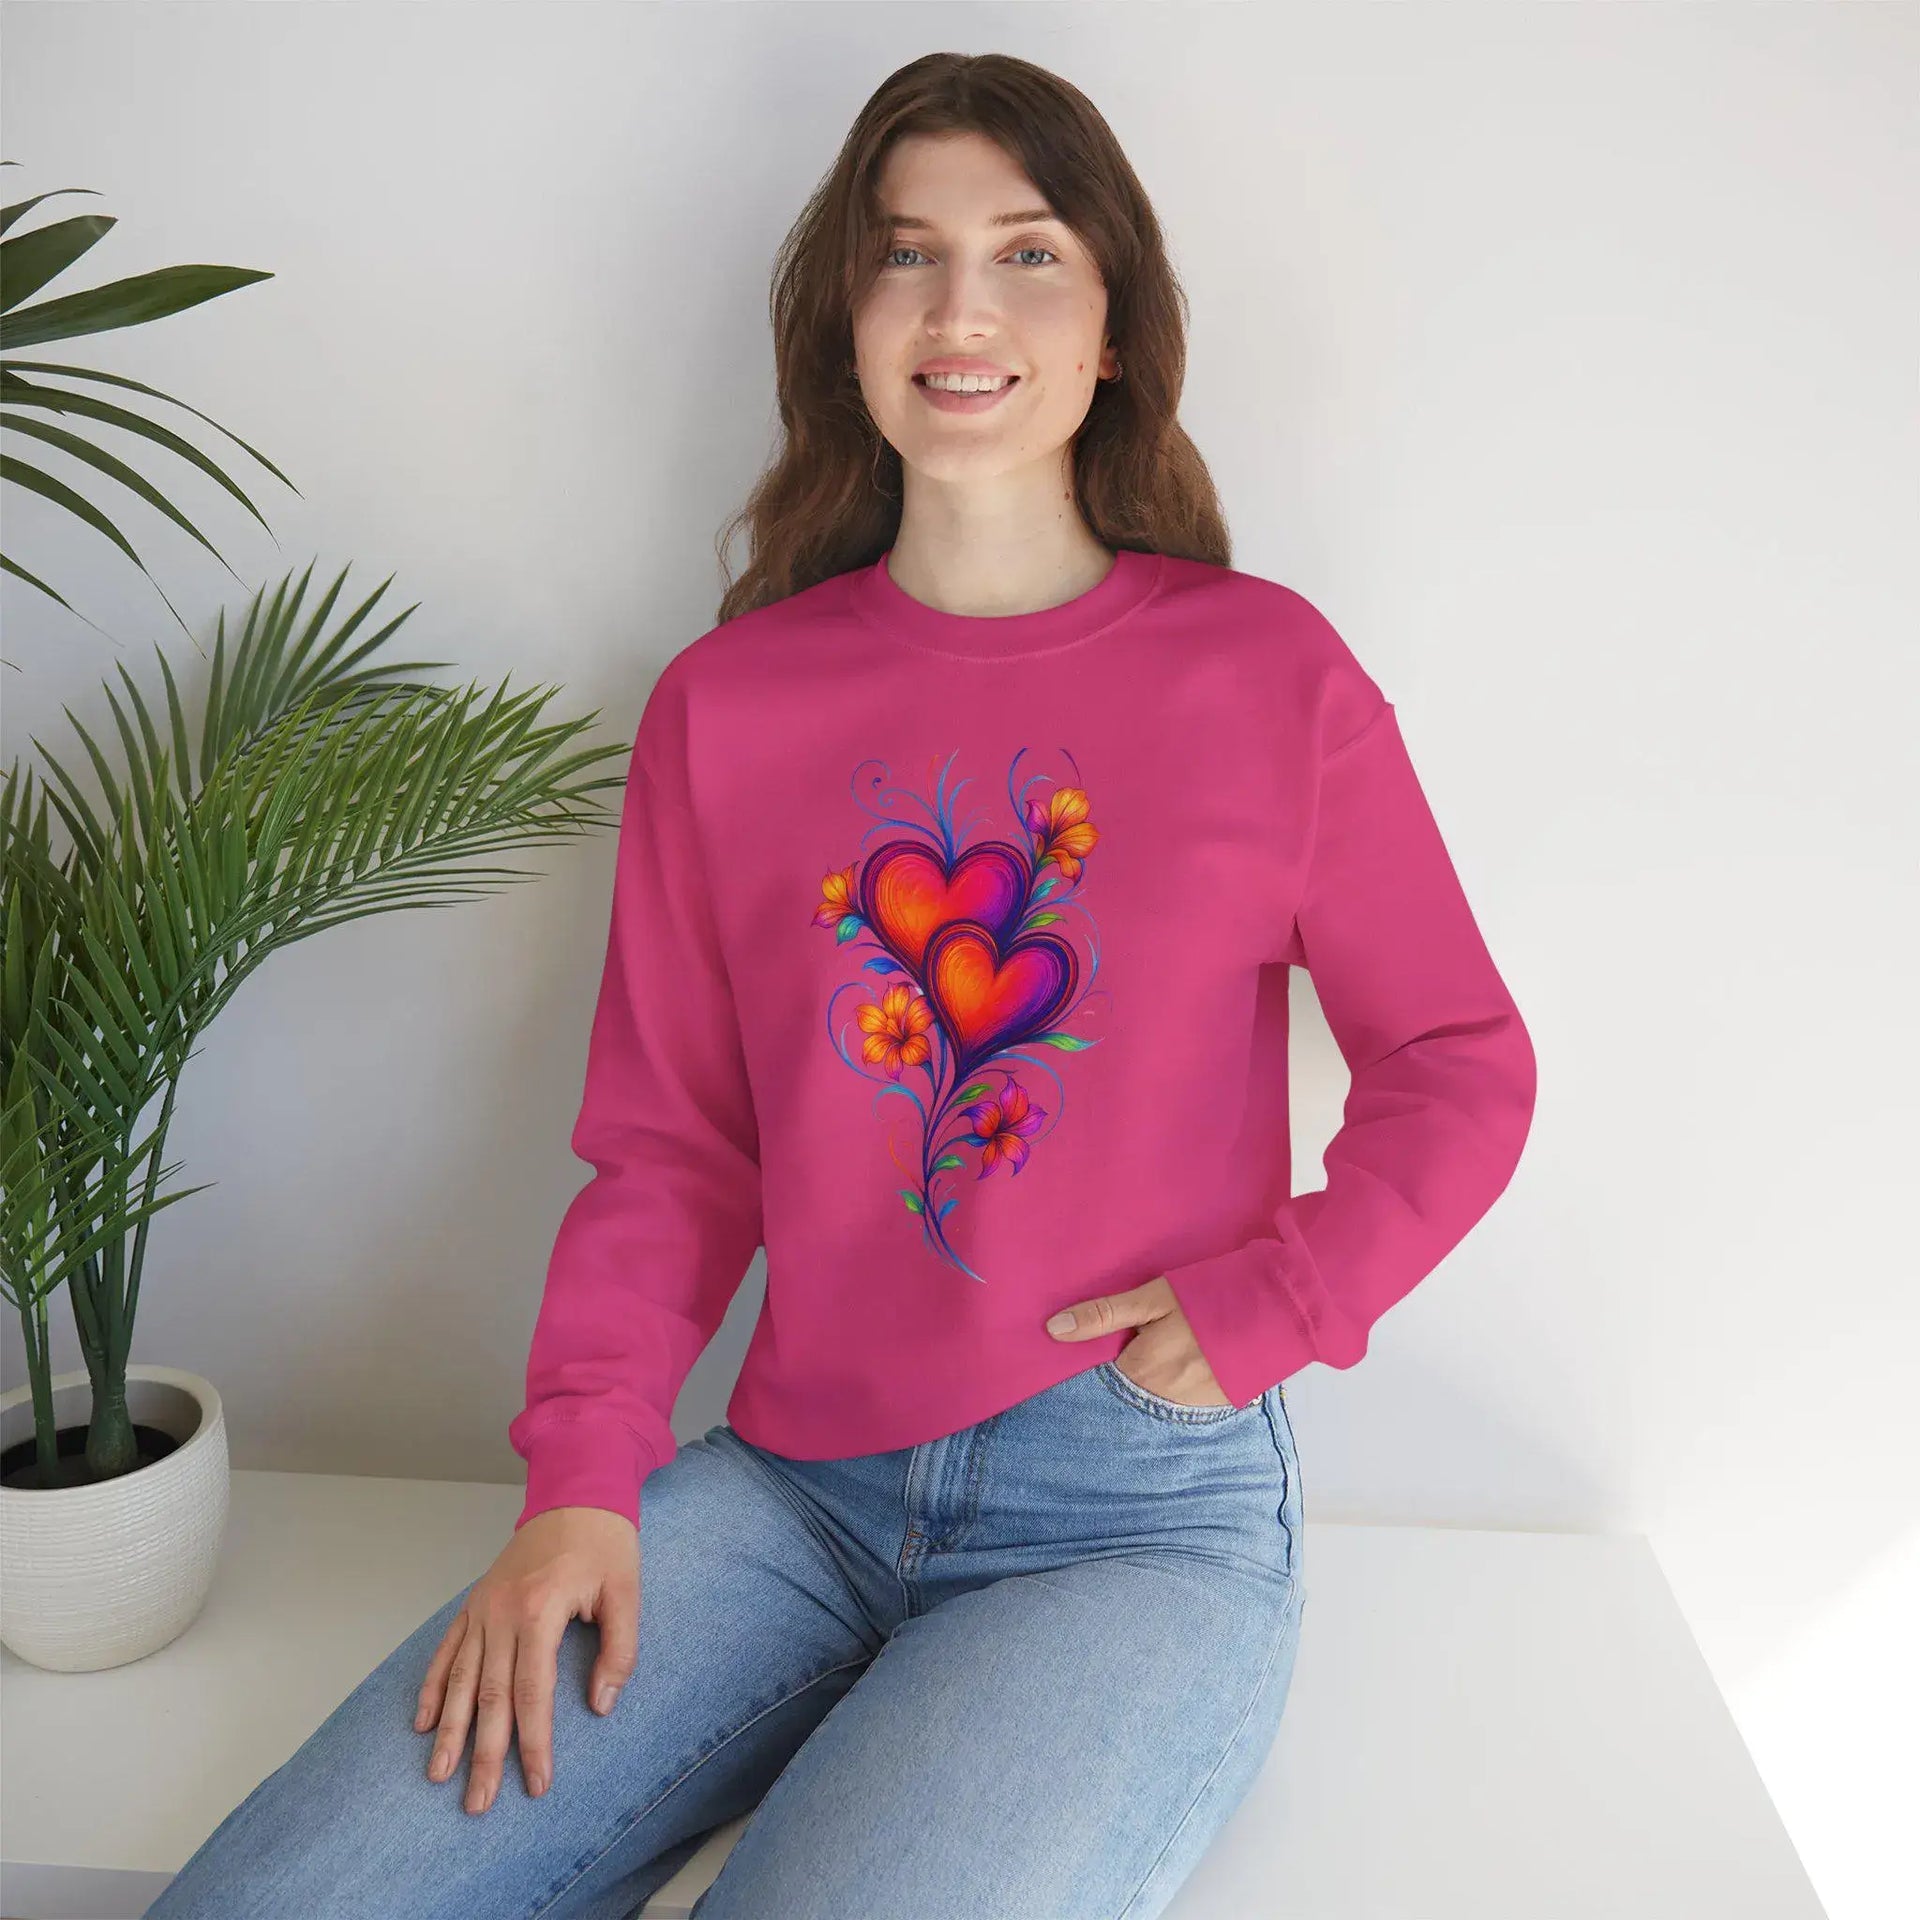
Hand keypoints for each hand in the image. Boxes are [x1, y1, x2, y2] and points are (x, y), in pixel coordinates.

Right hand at [414, 1505, 638, 1814]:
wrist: (576, 1492)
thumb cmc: (605, 1543)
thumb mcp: (627, 1592)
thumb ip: (619, 1651)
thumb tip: (600, 1706)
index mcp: (540, 1611)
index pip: (533, 1693)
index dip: (534, 1742)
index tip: (536, 1784)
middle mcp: (502, 1613)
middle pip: (489, 1695)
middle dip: (483, 1753)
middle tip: (477, 1803)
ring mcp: (483, 1607)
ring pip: (459, 1679)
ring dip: (448, 1730)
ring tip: (438, 1775)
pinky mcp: (475, 1603)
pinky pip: (447, 1650)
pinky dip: (431, 1687)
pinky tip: (422, 1722)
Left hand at [1044, 1275, 1232, 1406]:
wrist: (1281, 1305)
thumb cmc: (1212, 1294)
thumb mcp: (1154, 1297)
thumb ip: (1105, 1315)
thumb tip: (1053, 1330)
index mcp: (1144, 1371)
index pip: (1102, 1379)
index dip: (1098, 1361)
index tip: (1101, 1347)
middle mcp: (1165, 1399)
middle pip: (1130, 1390)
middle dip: (1128, 1370)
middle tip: (1142, 1342)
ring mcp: (1196, 1406)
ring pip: (1158, 1397)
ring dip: (1156, 1380)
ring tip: (1172, 1349)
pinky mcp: (1222, 1404)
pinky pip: (1187, 1401)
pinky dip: (1182, 1384)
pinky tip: (1194, 1360)